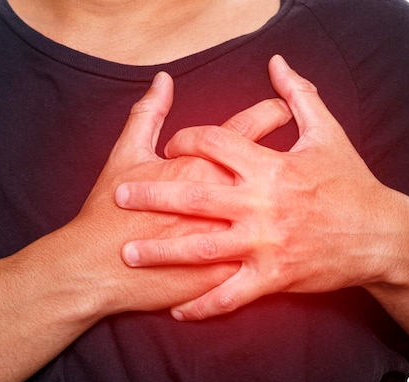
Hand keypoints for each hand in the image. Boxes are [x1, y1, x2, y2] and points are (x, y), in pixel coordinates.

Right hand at [61, 70, 291, 315]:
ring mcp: (232, 239)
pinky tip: (284, 241)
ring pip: (276, 217)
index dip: (270, 113)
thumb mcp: (126, 154)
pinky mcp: (229, 273)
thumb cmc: (111, 210)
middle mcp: (225, 201)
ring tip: (302, 192)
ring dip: (293, 203)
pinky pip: (263, 260)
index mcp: (202, 166)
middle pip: (272, 167)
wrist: (101, 268)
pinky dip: (277, 249)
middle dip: (295, 154)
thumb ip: (148, 114)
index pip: (247, 129)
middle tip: (307, 144)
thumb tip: (163, 81)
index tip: (282, 109)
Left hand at [115, 55, 400, 319]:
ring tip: (128, 254)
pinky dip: (202, 306)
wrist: (381, 235)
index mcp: (270, 166)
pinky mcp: (273, 278)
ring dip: (162, 252)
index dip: (186, 139)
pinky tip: (177, 311)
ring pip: (203, 249)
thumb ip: (298, 95)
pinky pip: (230, 296)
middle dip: (152, 195)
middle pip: (195, 195)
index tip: (170, 146)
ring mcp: (265, 244)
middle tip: (119, 195)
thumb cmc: (350, 183)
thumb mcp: (327, 132)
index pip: (214, 142)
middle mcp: (262, 204)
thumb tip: (278, 63)